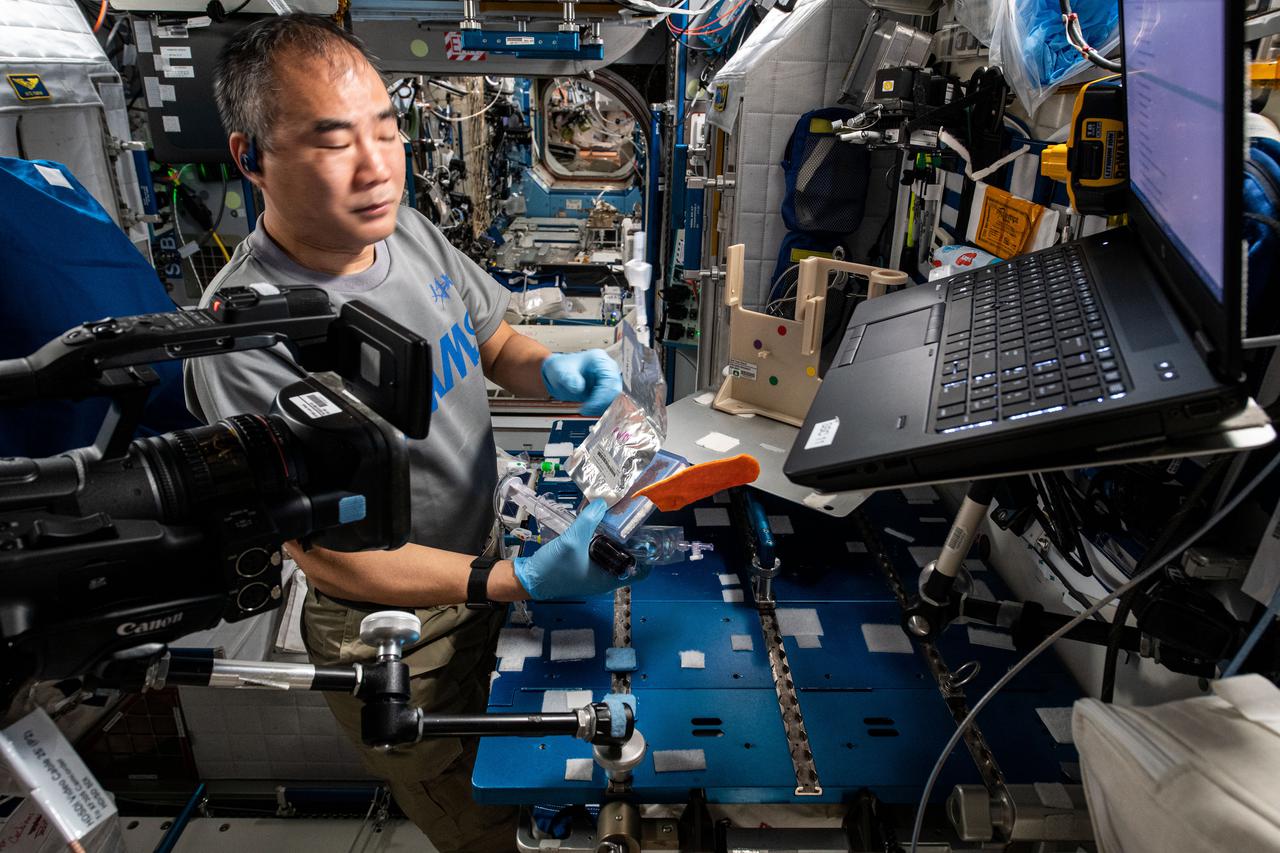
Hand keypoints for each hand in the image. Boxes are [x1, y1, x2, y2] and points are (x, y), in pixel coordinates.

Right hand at [513, 499, 641, 599]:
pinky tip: (594, 525)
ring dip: (613, 538)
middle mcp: (605, 578)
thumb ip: (588, 521)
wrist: (528, 579)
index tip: (644, 533)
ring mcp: (594, 573)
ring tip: (613, 518)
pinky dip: (599, 540)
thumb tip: (603, 503)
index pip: (641, 570)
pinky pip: (598, 552)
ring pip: (612, 554)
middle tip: (628, 518)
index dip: (646, 553)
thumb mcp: (572, 541)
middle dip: (629, 539)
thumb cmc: (553, 568)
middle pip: (627, 558)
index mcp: (609, 579)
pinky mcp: (583, 567)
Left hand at [541, 350, 621, 416]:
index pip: (609, 379)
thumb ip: (568, 378)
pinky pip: (611, 403)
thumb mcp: (560, 371)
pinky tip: (590, 410)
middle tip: (587, 410)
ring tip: (586, 410)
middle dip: (602, 404)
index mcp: (599, 360)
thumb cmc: (562, 369)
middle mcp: (609, 369)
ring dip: (602, 408)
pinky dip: (601, 409)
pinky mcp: (608, 390)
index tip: (589, 406)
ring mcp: (610, 380)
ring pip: (615, 398)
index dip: (601, 396)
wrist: (561, 375)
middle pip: (615, 390)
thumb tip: (578, 387)